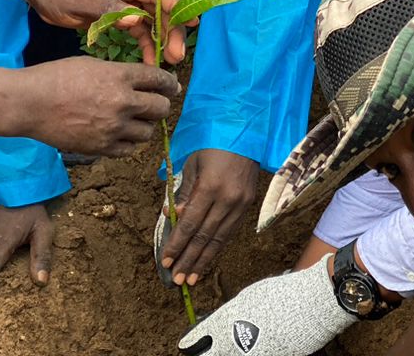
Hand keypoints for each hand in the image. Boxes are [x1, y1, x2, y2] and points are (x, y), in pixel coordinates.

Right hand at [20, 55, 178, 155]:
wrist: (30, 103)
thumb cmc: (58, 77)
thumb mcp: (93, 65)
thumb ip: (121, 73)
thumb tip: (144, 81)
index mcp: (120, 77)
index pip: (160, 80)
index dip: (170, 83)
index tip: (172, 87)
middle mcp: (122, 103)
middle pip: (161, 108)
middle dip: (161, 104)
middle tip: (156, 103)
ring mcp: (113, 128)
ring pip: (148, 131)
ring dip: (145, 125)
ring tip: (135, 119)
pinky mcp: (102, 147)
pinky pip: (129, 149)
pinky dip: (129, 142)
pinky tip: (121, 134)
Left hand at [25, 0, 188, 64]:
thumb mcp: (78, 0)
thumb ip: (107, 9)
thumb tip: (136, 20)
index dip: (176, 7)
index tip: (192, 23)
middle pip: (160, 9)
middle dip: (172, 31)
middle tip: (177, 57)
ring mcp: (125, 2)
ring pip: (153, 22)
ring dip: (162, 41)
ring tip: (168, 64)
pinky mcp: (119, 14)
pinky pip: (140, 30)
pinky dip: (147, 44)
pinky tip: (150, 62)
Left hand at [161, 149, 259, 283]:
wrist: (246, 133)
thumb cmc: (213, 145)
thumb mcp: (192, 163)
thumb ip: (182, 192)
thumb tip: (171, 216)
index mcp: (210, 187)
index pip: (190, 224)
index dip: (177, 245)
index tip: (165, 262)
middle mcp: (227, 199)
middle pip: (204, 236)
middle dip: (188, 259)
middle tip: (176, 280)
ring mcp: (240, 203)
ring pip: (219, 239)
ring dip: (203, 260)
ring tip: (191, 278)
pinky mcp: (248, 205)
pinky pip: (230, 231)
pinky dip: (217, 247)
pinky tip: (208, 259)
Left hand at [177, 256, 354, 354]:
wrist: (314, 304)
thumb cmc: (282, 294)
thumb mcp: (249, 297)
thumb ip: (230, 313)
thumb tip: (219, 325)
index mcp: (228, 323)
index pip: (198, 340)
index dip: (190, 343)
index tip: (185, 345)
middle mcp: (237, 344)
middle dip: (205, 353)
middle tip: (202, 350)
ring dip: (231, 351)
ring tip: (237, 343)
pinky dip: (251, 351)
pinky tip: (258, 343)